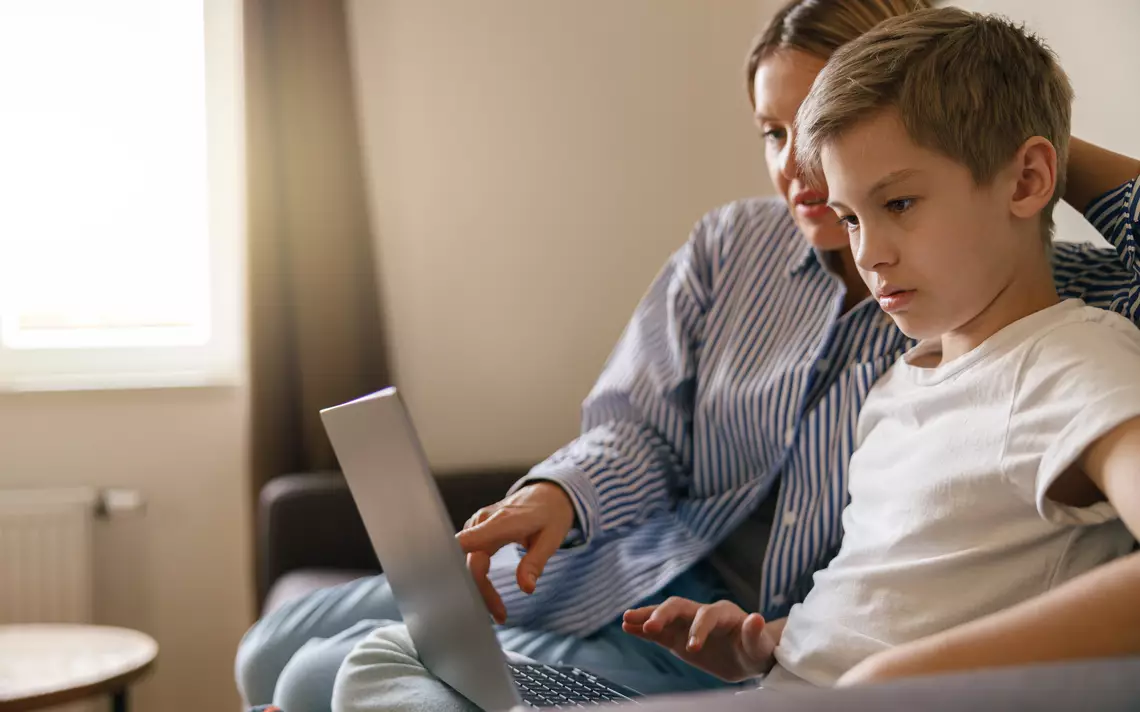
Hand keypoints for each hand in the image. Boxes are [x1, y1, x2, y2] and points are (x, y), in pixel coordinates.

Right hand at [455, 482, 574, 623]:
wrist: (549, 493)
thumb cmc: (551, 514)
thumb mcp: (551, 538)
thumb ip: (535, 562)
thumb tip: (526, 588)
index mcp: (502, 522)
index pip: (467, 544)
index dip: (458, 568)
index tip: (466, 595)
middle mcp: (483, 521)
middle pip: (470, 562)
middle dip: (481, 591)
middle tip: (500, 615)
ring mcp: (478, 525)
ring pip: (468, 561)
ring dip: (478, 587)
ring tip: (497, 610)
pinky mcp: (478, 531)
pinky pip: (470, 556)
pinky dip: (477, 577)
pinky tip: (487, 593)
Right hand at [622, 598, 775, 681]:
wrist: (748, 655)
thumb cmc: (757, 650)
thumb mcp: (760, 646)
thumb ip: (755, 633)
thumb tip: (756, 618)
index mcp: (723, 613)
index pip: (706, 615)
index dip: (699, 629)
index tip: (693, 648)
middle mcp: (701, 613)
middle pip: (678, 606)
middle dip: (663, 614)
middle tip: (649, 627)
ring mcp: (687, 624)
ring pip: (664, 614)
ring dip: (646, 616)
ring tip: (626, 620)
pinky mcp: (678, 637)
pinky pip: (658, 631)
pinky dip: (643, 629)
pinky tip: (627, 628)